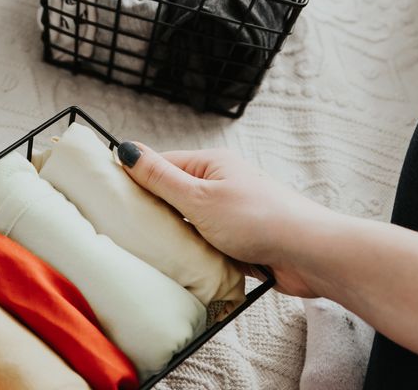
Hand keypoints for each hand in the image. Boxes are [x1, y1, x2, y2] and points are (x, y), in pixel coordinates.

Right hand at [117, 141, 343, 297]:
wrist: (309, 254)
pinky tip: (180, 268)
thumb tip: (126, 149)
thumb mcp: (199, 197)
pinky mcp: (239, 242)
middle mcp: (221, 185)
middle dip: (153, 214)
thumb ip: (160, 178)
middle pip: (173, 197)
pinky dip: (195, 257)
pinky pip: (206, 247)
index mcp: (212, 164)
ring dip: (175, 239)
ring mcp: (231, 215)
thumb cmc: (258, 218)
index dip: (135, 180)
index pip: (161, 165)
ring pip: (188, 226)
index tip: (107, 197)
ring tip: (150, 252)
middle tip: (124, 230)